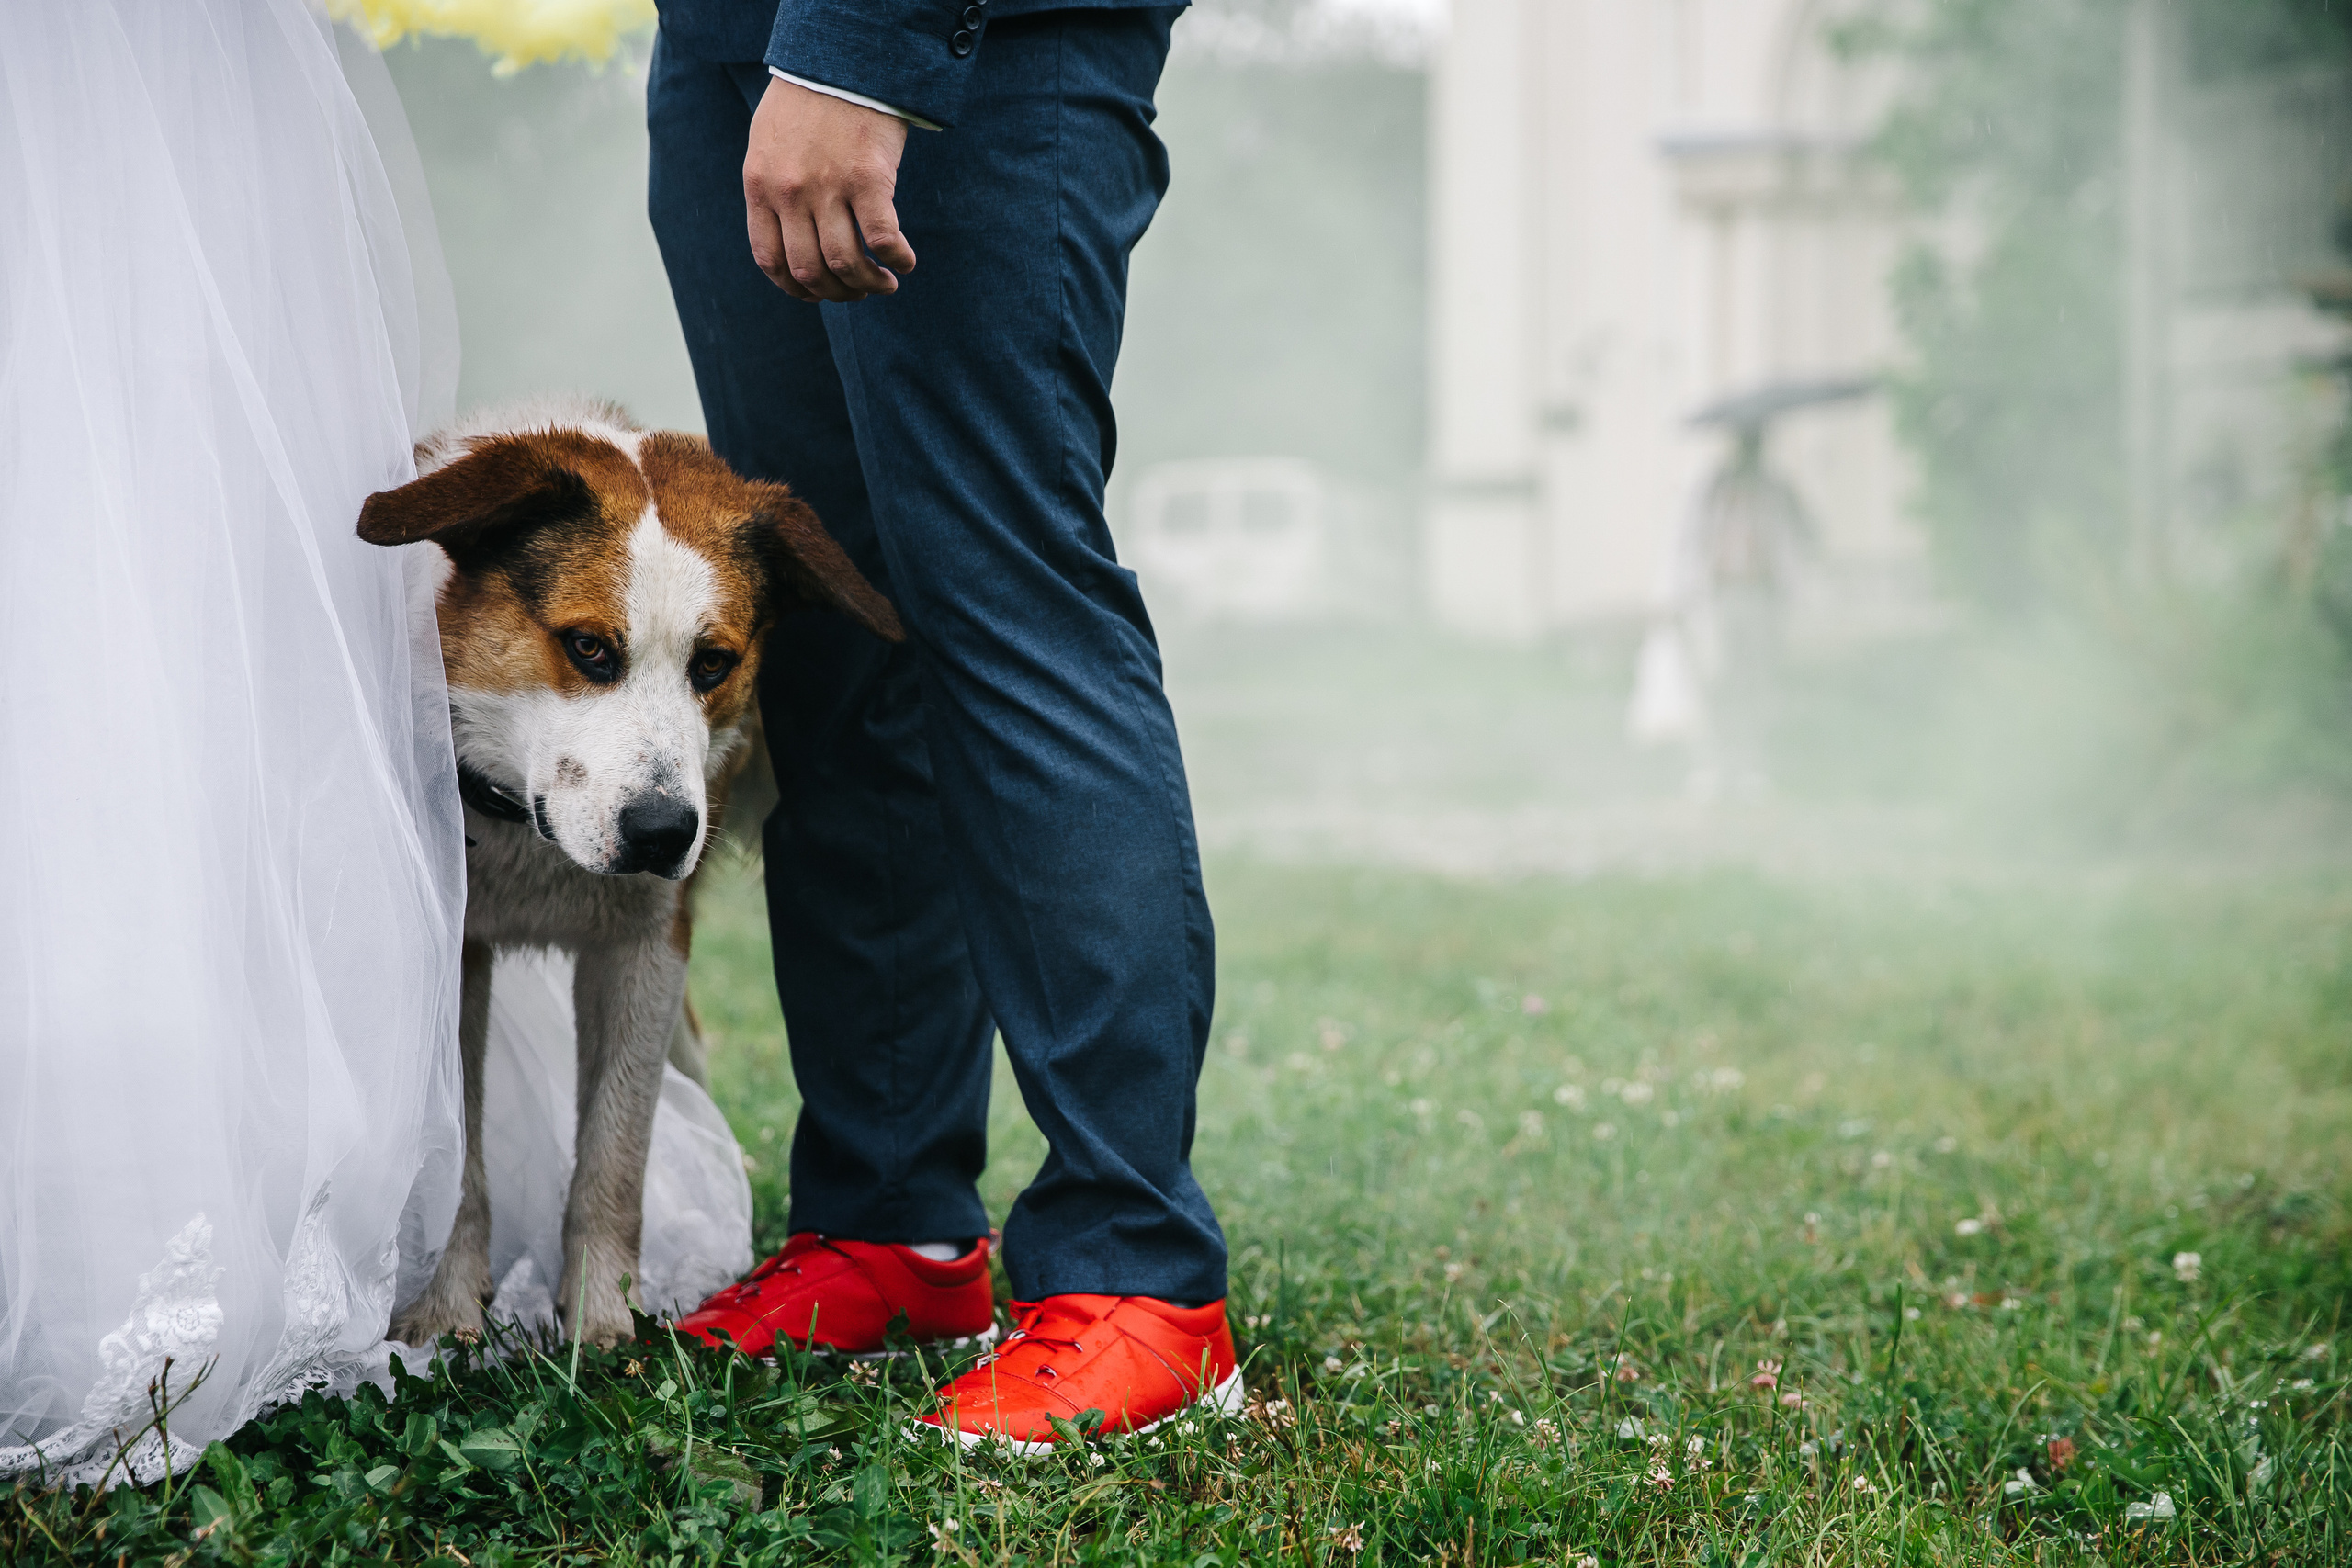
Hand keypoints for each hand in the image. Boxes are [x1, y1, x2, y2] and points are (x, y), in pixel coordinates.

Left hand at [743, 77, 914, 302]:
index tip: (818, 294)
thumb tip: (788, 234)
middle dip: (837, 293)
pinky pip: (883, 240)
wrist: (841, 61)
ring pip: (846, 264)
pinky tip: (906, 262)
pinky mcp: (868, 180)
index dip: (795, 290)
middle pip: (810, 271)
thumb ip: (772, 189)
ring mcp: (828, 188)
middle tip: (858, 291)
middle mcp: (790, 193)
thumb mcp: (768, 145)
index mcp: (760, 186)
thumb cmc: (806, 102)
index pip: (770, 260)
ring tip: (885, 284)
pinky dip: (898, 260)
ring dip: (869, 285)